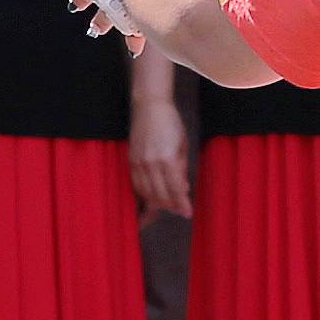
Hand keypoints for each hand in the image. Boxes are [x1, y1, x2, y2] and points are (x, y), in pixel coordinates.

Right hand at [127, 90, 196, 220]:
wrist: (150, 107)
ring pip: (147, 192)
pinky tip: (153, 197)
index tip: (188, 213)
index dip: (182, 204)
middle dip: (171, 206)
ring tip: (169, 206)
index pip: (175, 189)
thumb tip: (183, 189)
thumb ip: (182, 169)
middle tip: (180, 211)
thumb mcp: (183, 145)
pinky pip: (137, 184)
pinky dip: (145, 194)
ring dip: (159, 203)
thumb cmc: (171, 123)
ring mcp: (139, 162)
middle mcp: (151, 163)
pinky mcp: (131, 160)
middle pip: (161, 194)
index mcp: (167, 158)